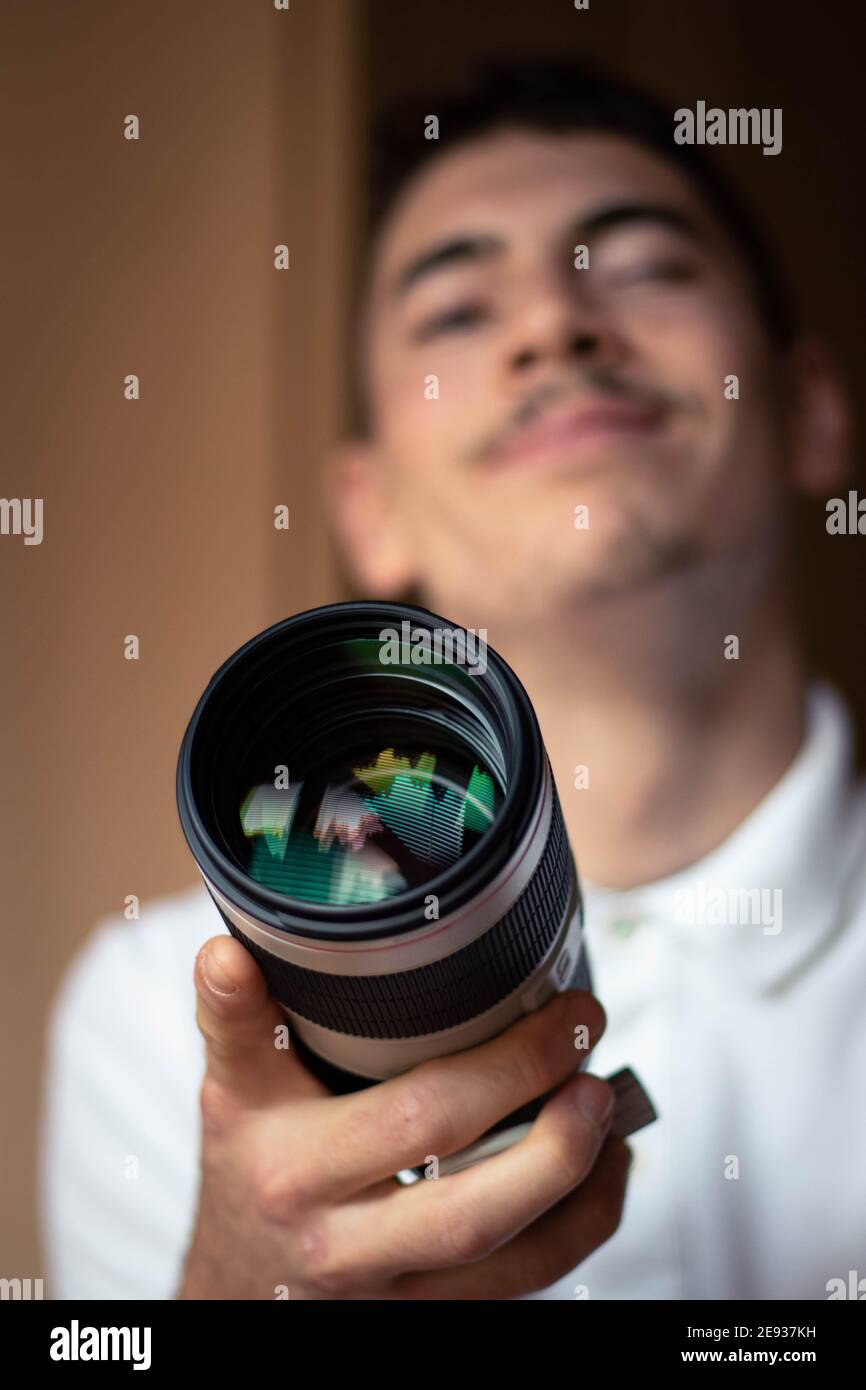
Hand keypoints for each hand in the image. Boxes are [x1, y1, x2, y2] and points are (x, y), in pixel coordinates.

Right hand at [177, 934, 630, 1299]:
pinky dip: (579, 1232)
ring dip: (583, 1188)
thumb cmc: (245, 1173)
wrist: (235, 1293)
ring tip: (609, 1110)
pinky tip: (601, 1173)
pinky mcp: (435, 1321)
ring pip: (515, 1265)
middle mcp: (347, 1246)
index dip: (510, 1066)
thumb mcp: (227, 1094)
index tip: (564, 1010)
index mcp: (298, 1172)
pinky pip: (524, 1290)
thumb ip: (231, 1019)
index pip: (420, 1120)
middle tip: (596, 1058)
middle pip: (476, 1207)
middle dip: (560, 1133)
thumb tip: (223, 948)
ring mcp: (396, 1297)